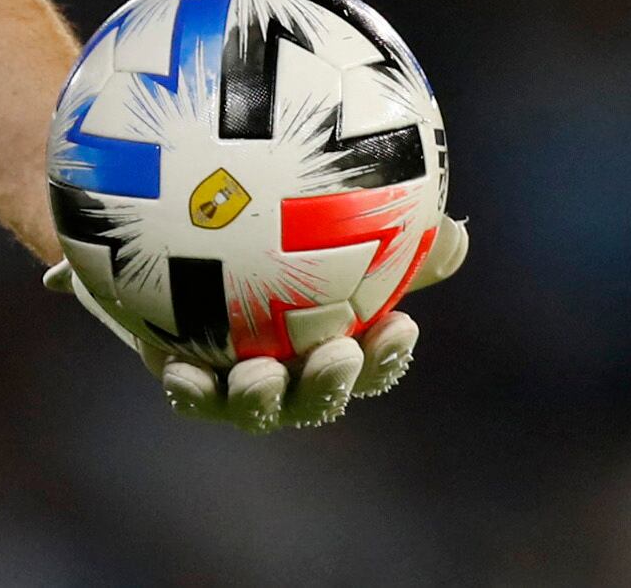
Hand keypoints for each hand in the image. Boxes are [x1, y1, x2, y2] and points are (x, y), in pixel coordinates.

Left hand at [45, 214, 469, 433]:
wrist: (177, 241)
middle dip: (332, 383)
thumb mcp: (323, 224)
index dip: (390, 351)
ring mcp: (238, 386)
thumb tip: (453, 232)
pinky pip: (192, 396)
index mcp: (330, 345)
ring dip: (262, 397)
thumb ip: (377, 226)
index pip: (372, 361)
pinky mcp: (188, 381)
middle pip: (319, 396)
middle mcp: (290, 375)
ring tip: (260, 374)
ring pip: (257, 406)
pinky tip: (182, 371)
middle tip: (339, 352)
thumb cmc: (269, 230)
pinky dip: (191, 391)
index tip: (401, 323)